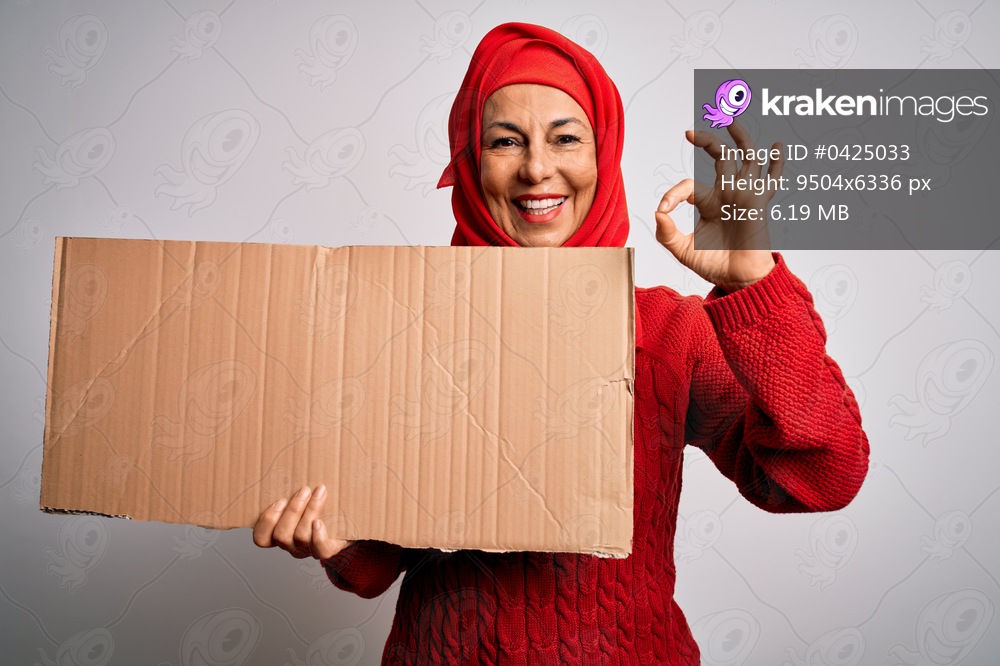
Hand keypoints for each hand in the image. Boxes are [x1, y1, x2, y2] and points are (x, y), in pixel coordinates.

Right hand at [252, 485, 354, 561]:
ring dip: (309, 511)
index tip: (280, 500)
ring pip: (300, 537)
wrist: (348, 521)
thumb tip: (291, 459)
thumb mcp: (304, 496)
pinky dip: (318, 536)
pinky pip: (320, 550)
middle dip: (292, 510)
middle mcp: (292, 544)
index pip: (262, 538)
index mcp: (281, 533)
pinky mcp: (328, 549)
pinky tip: (320, 521)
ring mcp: (309, 549)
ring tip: (319, 492)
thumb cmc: (323, 505)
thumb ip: (294, 488)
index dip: (266, 521)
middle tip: (305, 490)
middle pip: (281, 535)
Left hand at [655, 121, 782, 291]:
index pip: (689, 186)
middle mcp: (727, 194)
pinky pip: (771, 181)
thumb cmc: (713, 264)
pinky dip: (776, 164)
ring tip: (732, 121)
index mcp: (708, 202)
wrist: (737, 279)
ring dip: (740, 139)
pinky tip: (777, 147)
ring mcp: (744, 195)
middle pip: (719, 157)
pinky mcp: (759, 203)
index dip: (674, 194)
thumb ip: (667, 234)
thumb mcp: (682, 250)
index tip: (665, 208)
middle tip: (690, 133)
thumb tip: (658, 212)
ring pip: (746, 158)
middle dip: (706, 142)